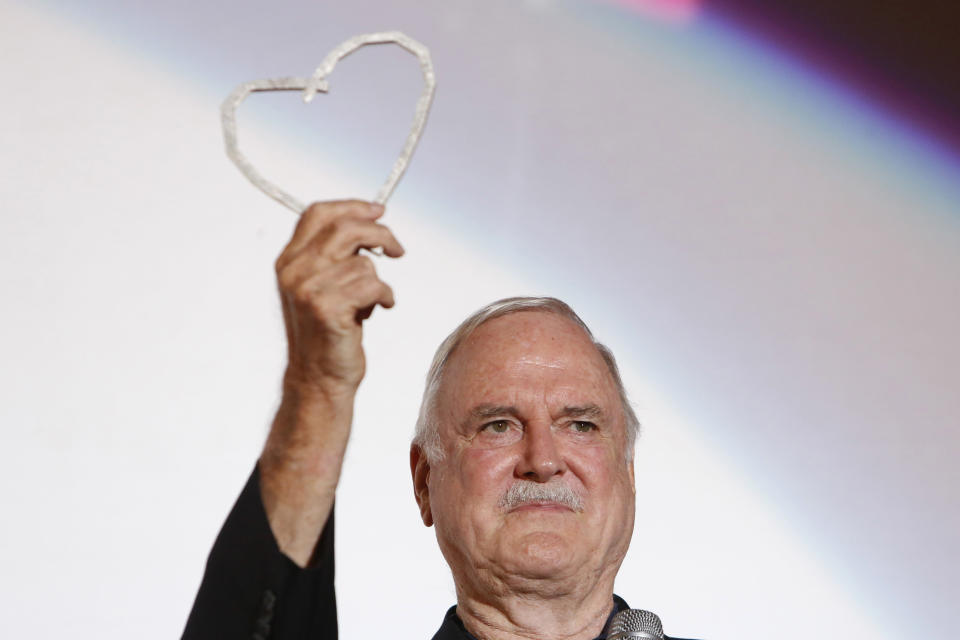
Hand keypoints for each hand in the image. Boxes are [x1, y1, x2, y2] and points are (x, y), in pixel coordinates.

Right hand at [275, 200, 403, 394]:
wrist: (319, 377)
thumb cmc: (329, 331)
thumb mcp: (324, 286)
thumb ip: (335, 254)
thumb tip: (371, 219)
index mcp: (289, 260)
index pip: (318, 213)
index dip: (352, 206)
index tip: (379, 211)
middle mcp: (294, 271)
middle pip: (345, 228)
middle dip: (380, 234)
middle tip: (397, 250)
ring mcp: (308, 289)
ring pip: (365, 263)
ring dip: (379, 282)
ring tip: (371, 302)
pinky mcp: (327, 308)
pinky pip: (373, 285)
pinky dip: (384, 297)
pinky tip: (378, 310)